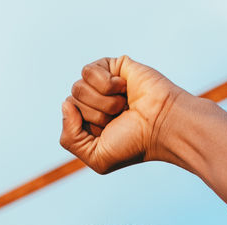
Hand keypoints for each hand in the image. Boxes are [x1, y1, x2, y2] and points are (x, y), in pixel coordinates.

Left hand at [60, 56, 188, 173]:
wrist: (161, 125)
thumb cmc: (133, 143)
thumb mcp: (96, 157)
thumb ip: (69, 138)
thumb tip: (65, 103)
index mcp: (87, 121)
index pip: (67, 115)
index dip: (85, 126)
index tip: (109, 131)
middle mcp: (93, 101)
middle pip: (72, 100)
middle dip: (96, 114)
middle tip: (120, 117)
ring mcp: (102, 83)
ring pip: (78, 87)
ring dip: (102, 102)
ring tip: (123, 105)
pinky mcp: (112, 66)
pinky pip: (88, 71)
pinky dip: (106, 84)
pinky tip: (124, 88)